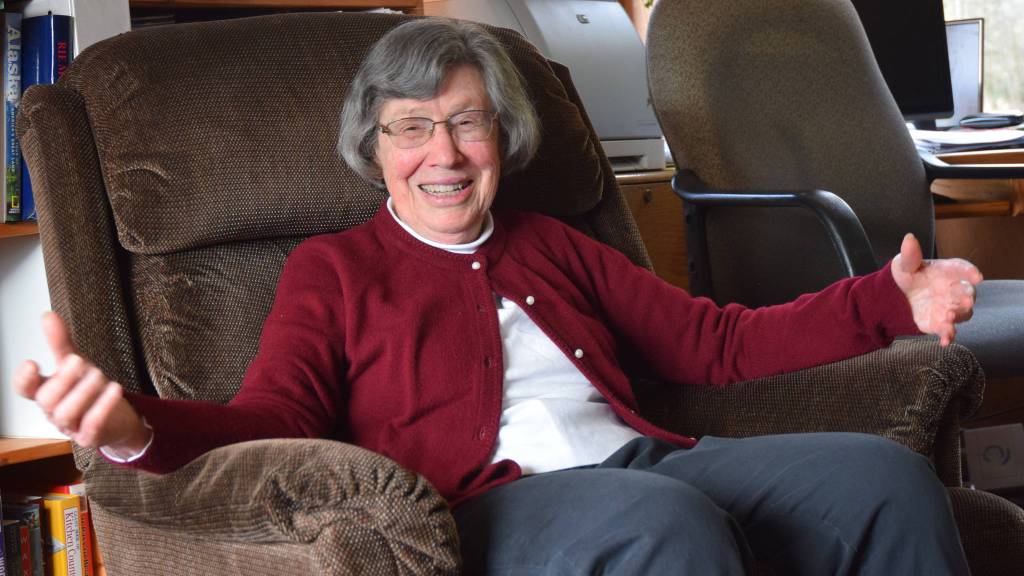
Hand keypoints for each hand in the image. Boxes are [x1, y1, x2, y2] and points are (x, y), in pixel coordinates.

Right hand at [12, 312, 150, 454]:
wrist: (119, 419)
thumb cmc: (91, 391)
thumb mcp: (76, 364)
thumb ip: (60, 343)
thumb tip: (47, 316)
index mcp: (46, 392)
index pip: (24, 389)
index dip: (23, 379)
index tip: (32, 363)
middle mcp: (54, 411)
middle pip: (46, 400)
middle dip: (63, 379)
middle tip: (80, 361)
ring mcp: (71, 426)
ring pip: (66, 413)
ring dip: (83, 392)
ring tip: (100, 375)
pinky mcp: (90, 437)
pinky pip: (91, 425)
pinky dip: (102, 407)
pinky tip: (115, 389)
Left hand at [891, 233, 982, 345]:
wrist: (895, 297)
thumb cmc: (906, 276)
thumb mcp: (904, 264)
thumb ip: (909, 255)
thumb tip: (908, 238)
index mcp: (947, 271)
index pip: (962, 269)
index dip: (970, 272)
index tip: (977, 276)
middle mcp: (953, 289)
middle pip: (967, 293)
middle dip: (967, 297)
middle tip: (965, 300)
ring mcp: (949, 307)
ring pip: (962, 313)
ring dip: (958, 315)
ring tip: (948, 316)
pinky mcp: (940, 323)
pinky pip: (948, 331)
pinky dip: (948, 336)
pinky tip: (944, 341)